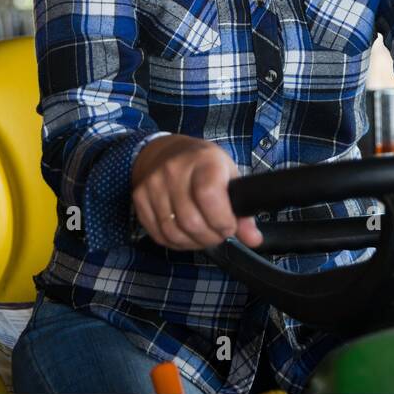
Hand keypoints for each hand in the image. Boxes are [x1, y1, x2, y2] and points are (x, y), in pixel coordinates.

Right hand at [130, 135, 263, 249]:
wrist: (166, 150)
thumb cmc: (204, 164)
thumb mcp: (229, 176)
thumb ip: (242, 210)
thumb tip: (254, 239)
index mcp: (204, 161)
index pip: (209, 196)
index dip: (222, 221)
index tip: (230, 226)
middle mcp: (174, 170)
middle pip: (190, 221)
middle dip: (210, 236)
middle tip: (218, 234)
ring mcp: (153, 184)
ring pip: (173, 232)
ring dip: (193, 242)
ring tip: (204, 235)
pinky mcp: (139, 197)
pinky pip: (157, 233)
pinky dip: (175, 242)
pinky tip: (186, 234)